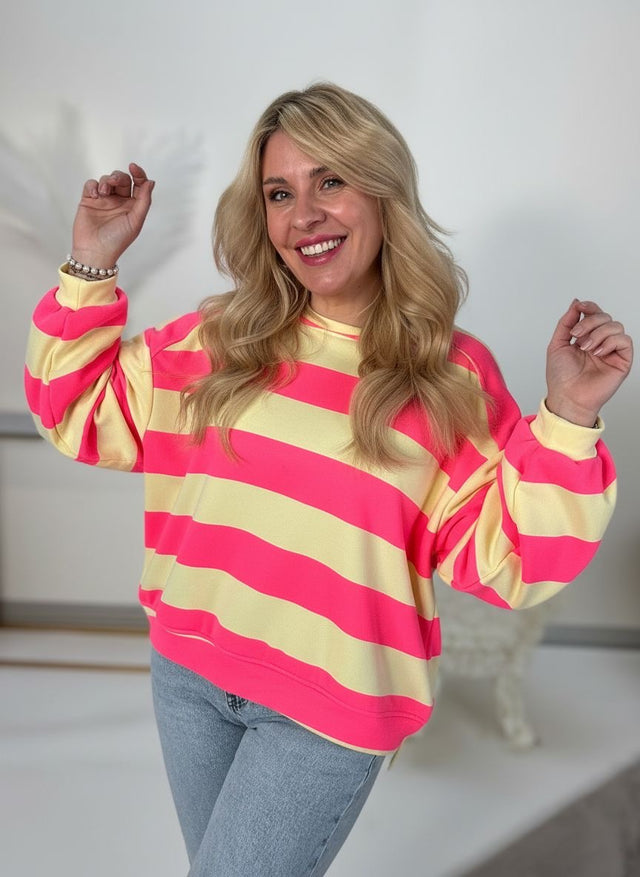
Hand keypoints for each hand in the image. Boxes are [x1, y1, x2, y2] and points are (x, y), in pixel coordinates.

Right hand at [70, 163, 154, 267]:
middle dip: (118, 177)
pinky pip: (91, 184)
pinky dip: (93, 185)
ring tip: (103, 193)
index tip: (134, 167)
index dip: (138, 173)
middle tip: (114, 183)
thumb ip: (144, 200)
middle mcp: (119, 201)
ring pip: (106, 179)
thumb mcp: (136, 221)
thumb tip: (151, 182)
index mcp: (133, 206)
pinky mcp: (89, 200)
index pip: (138, 184)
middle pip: (122, 179)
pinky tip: (95, 195)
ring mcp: (104, 200)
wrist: (95, 251)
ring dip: (106, 181)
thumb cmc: (117, 240)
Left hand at [545, 299, 632, 425]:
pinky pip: (624, 340)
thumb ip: (566, 322)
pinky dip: (610, 342)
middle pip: (605, 317)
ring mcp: (612, 351)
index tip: (579, 307)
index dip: (589, 307)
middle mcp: (601, 342)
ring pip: (615, 326)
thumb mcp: (557, 344)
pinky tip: (598, 352)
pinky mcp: (622, 361)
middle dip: (589, 322)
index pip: (595, 314)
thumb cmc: (561, 377)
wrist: (567, 397)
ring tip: (585, 348)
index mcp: (586, 337)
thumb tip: (576, 303)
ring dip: (598, 334)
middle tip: (577, 337)